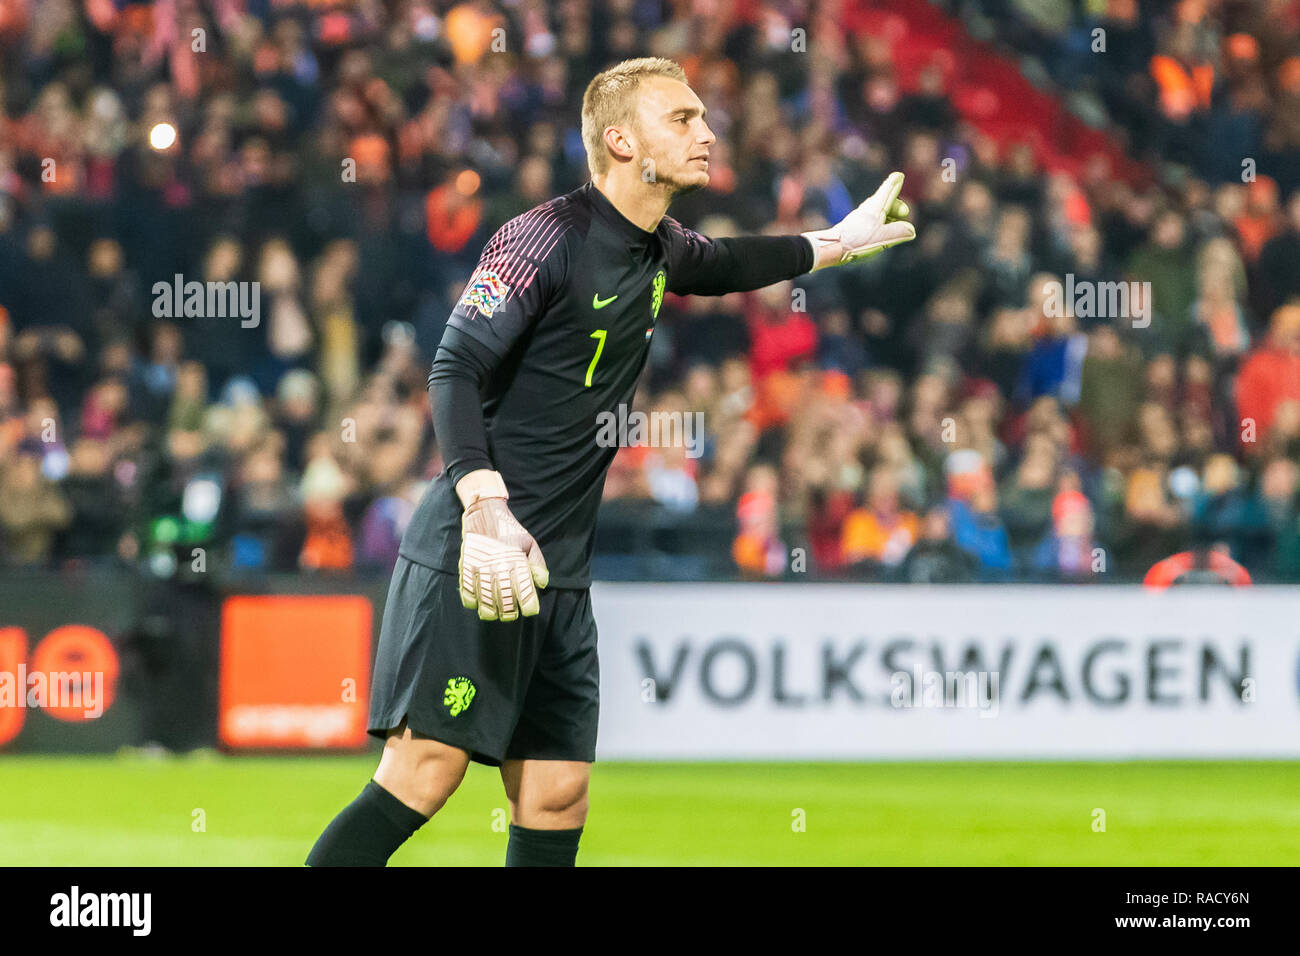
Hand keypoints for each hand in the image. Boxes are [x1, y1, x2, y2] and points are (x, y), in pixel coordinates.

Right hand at [456, 471, 548, 620]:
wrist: (484, 512)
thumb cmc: (509, 530)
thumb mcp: (529, 542)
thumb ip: (537, 564)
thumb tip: (542, 584)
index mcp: (516, 561)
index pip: (524, 591)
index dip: (529, 605)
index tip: (531, 611)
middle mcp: (498, 567)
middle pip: (504, 600)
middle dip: (510, 612)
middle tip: (513, 615)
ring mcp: (480, 568)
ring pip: (485, 600)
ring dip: (491, 611)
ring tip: (496, 614)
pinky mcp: (466, 566)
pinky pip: (467, 591)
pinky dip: (472, 602)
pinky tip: (478, 604)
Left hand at [803, 171, 915, 269]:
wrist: (832, 247)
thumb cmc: (857, 241)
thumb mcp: (883, 238)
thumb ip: (899, 232)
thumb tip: (910, 230)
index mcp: (876, 207)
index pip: (888, 190)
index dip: (894, 183)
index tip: (898, 175)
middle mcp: (868, 209)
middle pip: (886, 201)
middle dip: (898, 206)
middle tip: (904, 213)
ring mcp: (861, 217)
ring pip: (879, 212)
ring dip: (890, 216)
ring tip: (895, 225)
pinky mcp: (856, 226)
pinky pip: (872, 220)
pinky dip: (881, 224)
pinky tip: (881, 234)